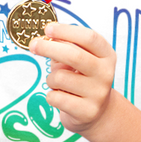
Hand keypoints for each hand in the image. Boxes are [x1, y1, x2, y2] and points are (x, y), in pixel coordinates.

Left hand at [33, 22, 117, 137]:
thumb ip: (67, 49)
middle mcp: (105, 73)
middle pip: (75, 56)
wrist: (98, 113)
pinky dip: (51, 95)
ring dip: (50, 79)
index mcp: (106, 55)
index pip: (89, 38)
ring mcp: (98, 93)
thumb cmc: (84, 80)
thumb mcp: (81, 61)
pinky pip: (56, 98)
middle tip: (34, 45)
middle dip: (49, 48)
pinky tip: (60, 97)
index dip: (67, 31)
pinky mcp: (87, 111)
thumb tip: (45, 40)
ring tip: (57, 83)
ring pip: (60, 78)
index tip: (48, 29)